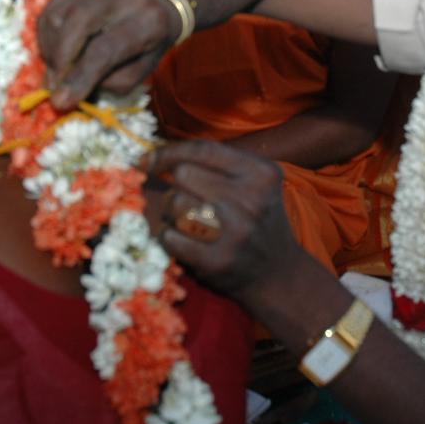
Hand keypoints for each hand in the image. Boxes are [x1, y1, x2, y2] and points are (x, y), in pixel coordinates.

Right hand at [38, 0, 180, 106]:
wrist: (154, 6)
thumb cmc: (144, 47)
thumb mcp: (136, 73)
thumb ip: (105, 82)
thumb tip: (64, 91)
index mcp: (148, 20)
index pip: (105, 49)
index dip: (79, 77)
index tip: (60, 100)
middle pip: (77, 22)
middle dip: (59, 59)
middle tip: (53, 85)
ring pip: (58, 16)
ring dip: (50, 49)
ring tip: (59, 68)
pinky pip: (50, 9)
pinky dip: (47, 35)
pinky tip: (57, 48)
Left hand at [146, 140, 311, 307]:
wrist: (279, 273)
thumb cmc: (257, 219)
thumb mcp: (254, 182)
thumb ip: (216, 164)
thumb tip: (154, 155)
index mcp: (261, 173)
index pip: (203, 150)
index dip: (168, 152)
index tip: (145, 160)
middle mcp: (251, 200)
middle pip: (183, 174)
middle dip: (177, 186)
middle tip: (187, 201)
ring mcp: (235, 232)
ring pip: (174, 204)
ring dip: (172, 213)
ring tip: (188, 222)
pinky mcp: (218, 261)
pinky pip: (170, 236)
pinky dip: (169, 237)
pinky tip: (184, 241)